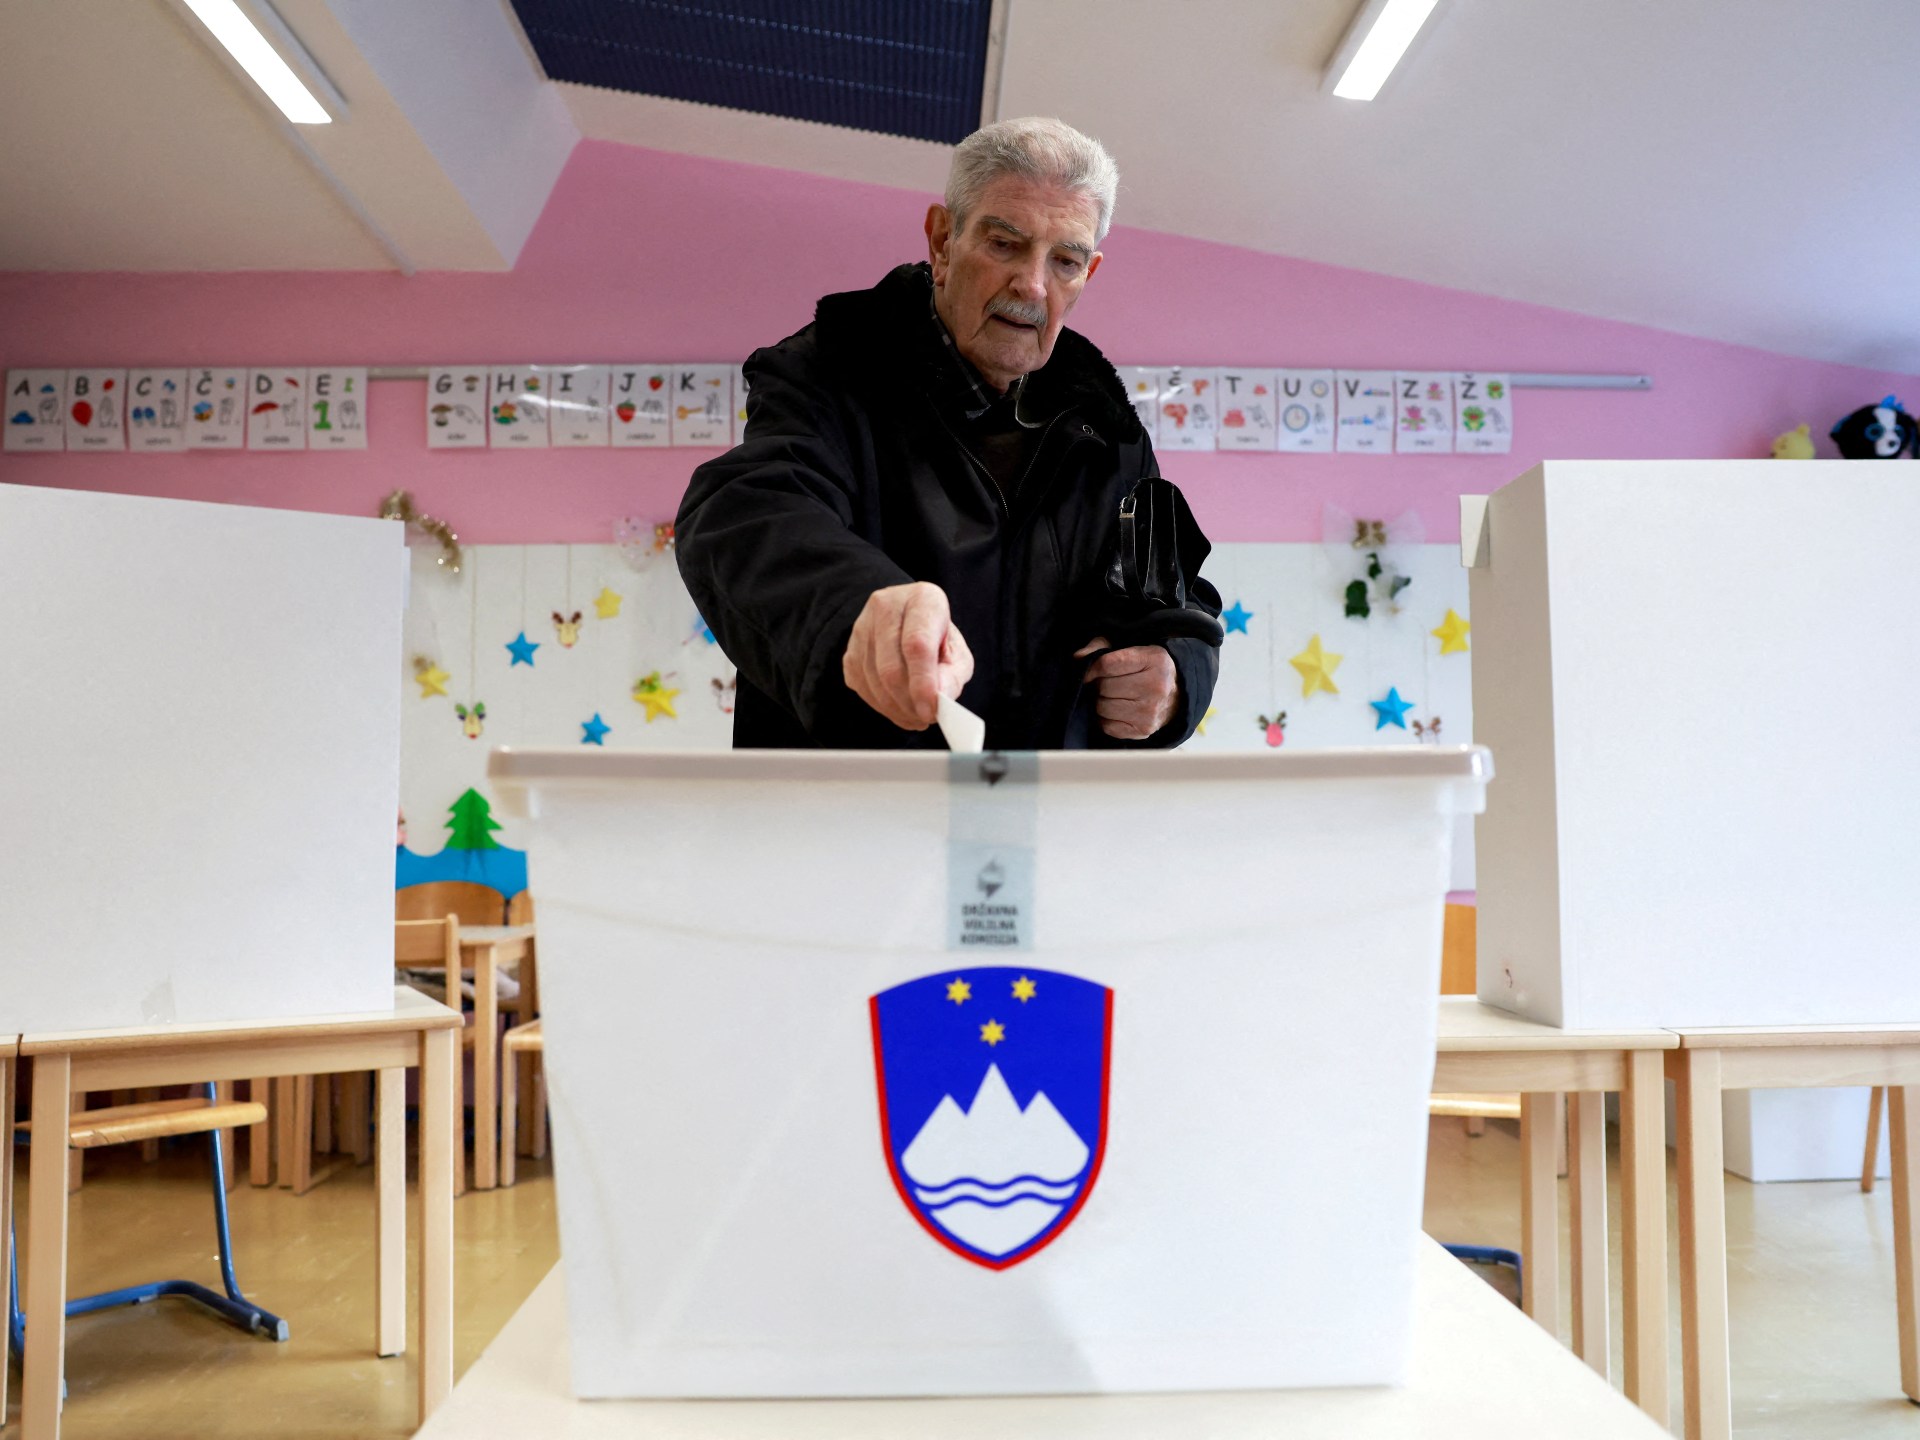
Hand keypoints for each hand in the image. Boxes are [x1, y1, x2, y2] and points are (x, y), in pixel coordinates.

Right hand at [843, 582, 973, 729]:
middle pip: (891, 667)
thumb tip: (939, 699)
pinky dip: (883, 707)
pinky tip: (899, 708)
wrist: (906, 622)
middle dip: (909, 702)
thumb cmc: (937, 637)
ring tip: (916, 716)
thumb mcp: (957, 652)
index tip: (931, 711)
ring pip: (874, 681)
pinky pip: (862, 688)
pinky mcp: (849, 651)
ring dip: (897, 709)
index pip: (917, 645)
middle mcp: (887, 606)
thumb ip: (953, 675)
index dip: (923, 684)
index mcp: (922, 599)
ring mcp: (862, 628)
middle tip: (926, 718)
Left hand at [1075, 637, 1179, 739]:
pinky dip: (1107, 719)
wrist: (1175, 697)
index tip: (1091, 672)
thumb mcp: (1130, 649)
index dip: (1093, 668)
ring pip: (1103, 707)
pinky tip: (1118, 710)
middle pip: (1104, 687)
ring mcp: (1150, 711)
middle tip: (1108, 684)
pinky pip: (1107, 726)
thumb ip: (1100, 647)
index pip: (1108, 664)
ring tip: (1114, 696)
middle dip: (1100, 685)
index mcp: (1154, 660)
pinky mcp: (1143, 730)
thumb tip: (1078, 658)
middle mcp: (1156, 687)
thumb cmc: (1145, 669)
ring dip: (1102, 702)